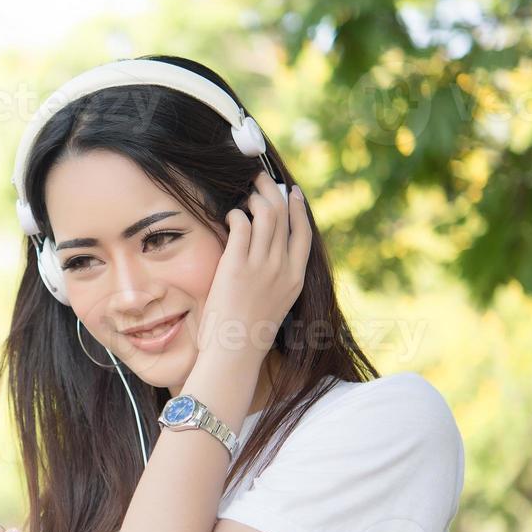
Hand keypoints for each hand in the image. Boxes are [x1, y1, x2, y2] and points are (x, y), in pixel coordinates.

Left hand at [196, 171, 310, 358]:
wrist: (235, 351)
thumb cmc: (248, 331)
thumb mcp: (275, 303)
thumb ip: (277, 278)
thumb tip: (271, 257)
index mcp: (295, 278)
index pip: (303, 232)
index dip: (298, 208)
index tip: (292, 192)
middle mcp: (282, 268)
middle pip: (282, 216)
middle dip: (271, 191)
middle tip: (259, 179)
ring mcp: (261, 265)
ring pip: (264, 215)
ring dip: (252, 198)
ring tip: (242, 196)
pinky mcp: (237, 265)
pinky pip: (240, 223)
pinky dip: (235, 214)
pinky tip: (229, 217)